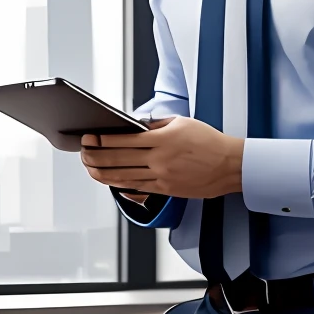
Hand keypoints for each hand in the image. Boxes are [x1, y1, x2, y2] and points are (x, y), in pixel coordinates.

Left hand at [80, 116, 243, 199]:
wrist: (231, 166)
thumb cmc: (209, 141)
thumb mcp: (182, 123)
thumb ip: (156, 124)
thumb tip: (135, 125)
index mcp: (162, 139)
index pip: (124, 140)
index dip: (102, 140)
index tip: (90, 137)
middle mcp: (159, 159)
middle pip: (118, 159)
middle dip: (95, 156)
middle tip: (83, 152)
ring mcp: (162, 177)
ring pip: (123, 176)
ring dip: (101, 173)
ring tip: (89, 168)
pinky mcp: (166, 190)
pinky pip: (137, 187)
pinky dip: (120, 183)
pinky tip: (109, 180)